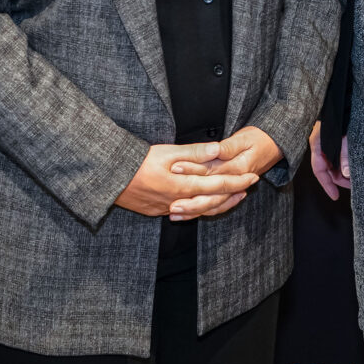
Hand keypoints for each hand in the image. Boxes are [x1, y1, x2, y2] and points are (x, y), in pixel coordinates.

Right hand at [115, 142, 257, 219]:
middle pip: (213, 202)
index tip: (253, 177)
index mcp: (183, 186)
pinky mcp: (157, 211)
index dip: (237, 182)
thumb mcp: (167, 152)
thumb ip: (194, 153)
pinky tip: (203, 205)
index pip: (218, 186)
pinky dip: (199, 209)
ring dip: (219, 204)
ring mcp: (167, 209)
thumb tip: (218, 150)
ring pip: (200, 211)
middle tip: (249, 186)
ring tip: (233, 197)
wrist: (110, 178)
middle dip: (233, 194)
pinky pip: (185, 213)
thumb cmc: (137, 161)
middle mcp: (178, 201)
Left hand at [165, 127, 282, 218]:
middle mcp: (235, 181)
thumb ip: (229, 147)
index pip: (212, 171)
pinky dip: (202, 211)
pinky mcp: (230, 192)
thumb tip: (215, 150)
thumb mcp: (245, 138)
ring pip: (212, 204)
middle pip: (210, 192)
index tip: (174, 168)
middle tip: (171, 202)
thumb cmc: (259, 139)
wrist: (274, 146)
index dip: (192, 169)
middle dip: (189, 197)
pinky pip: (216, 205)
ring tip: (174, 212)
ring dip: (193, 209)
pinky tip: (187, 214)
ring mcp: (233, 189)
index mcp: (238, 167)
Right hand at [308, 121, 351, 200]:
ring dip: (343, 171)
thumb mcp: (344, 138)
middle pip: (327, 169)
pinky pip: (337, 155)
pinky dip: (345, 162)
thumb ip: (345, 155)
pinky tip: (353, 166)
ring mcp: (327, 141)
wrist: (343, 99)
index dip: (327, 185)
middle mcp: (320, 145)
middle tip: (352, 186)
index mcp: (317, 144)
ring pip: (333, 162)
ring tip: (355, 177)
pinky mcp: (335, 138)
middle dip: (339, 180)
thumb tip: (346, 174)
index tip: (335, 196)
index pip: (319, 170)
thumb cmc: (341, 116)